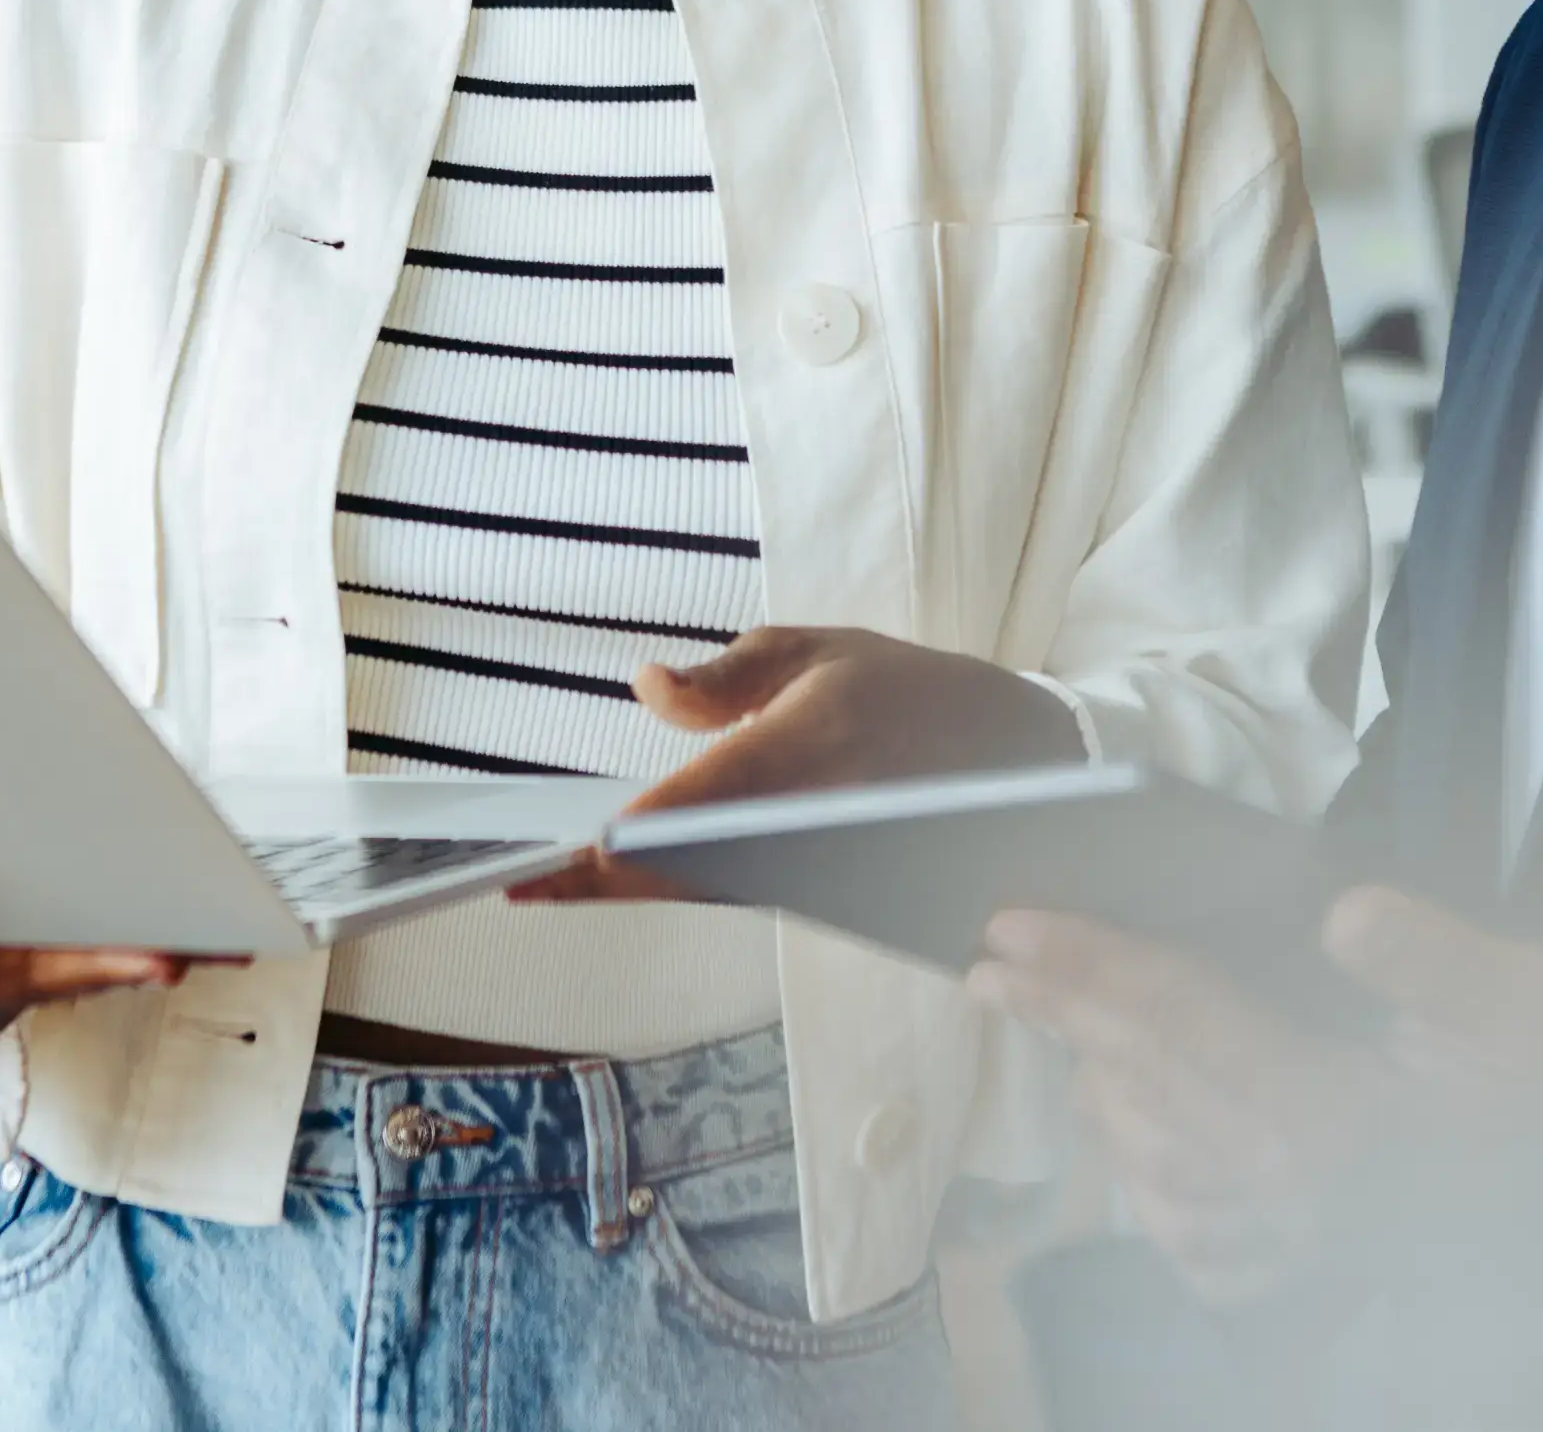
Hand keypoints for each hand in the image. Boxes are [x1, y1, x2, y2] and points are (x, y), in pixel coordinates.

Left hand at [509, 625, 1082, 904]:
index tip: (559, 853)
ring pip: (712, 890)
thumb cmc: (910, 693)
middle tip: (522, 882)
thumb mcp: (821, 650)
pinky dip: (682, 889)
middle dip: (605, 882)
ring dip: (635, 891)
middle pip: (690, 869)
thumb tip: (646, 688)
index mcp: (809, 747)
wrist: (1019, 763)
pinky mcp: (832, 893)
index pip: (699, 806)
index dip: (626, 839)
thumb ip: (728, 672)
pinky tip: (623, 878)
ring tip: (549, 883)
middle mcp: (814, 822)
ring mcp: (825, 870)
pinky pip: (744, 893)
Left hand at [970, 887, 1542, 1305]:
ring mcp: (1301, 1240)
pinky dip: (1149, 1174)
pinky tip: (1129, 1131)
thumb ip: (1436, 960)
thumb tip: (1346, 912)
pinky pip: (1194, 1231)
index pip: (1182, 1025)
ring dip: (1095, 1083)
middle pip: (1148, 1082)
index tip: (1010, 922)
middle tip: (984, 954)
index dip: (1089, 967)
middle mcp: (1303, 1196)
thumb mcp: (1537, 1003)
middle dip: (1059, 1010)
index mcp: (1343, 1128)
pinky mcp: (1313, 1265)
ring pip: (1155, 1158)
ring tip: (1045, 1016)